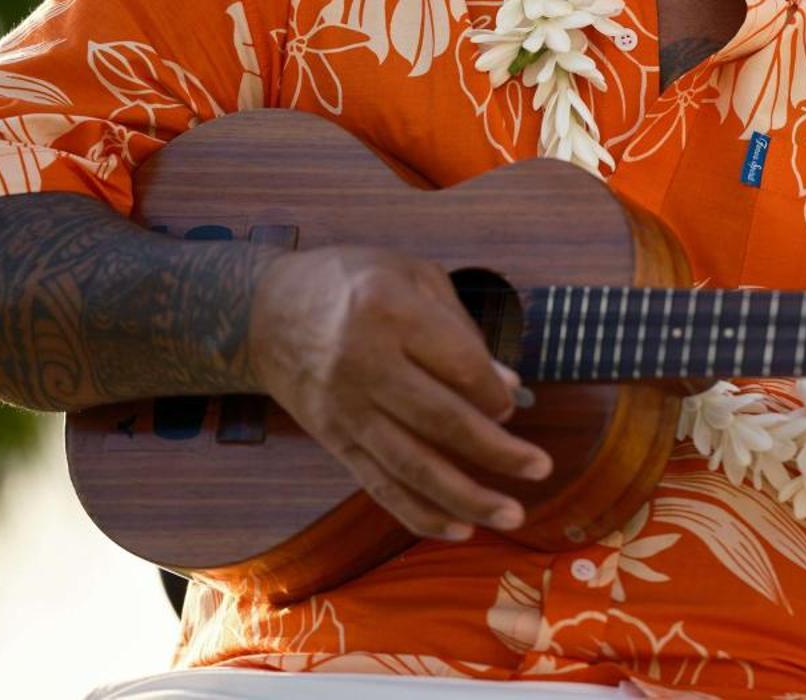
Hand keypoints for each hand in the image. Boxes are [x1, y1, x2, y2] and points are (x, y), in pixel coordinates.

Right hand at [245, 244, 550, 539]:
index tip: (513, 405)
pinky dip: (420, 513)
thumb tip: (508, 383)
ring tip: (512, 515)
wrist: (265, 311)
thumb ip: (461, 328)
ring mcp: (345, 408)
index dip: (494, 392)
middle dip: (496, 452)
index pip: (458, 364)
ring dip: (466, 497)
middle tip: (541, 469)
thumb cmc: (353, 283)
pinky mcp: (332, 440)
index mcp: (390, 311)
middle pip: (441, 420)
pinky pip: (380, 486)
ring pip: (412, 465)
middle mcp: (364, 363)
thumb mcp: (411, 277)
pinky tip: (459, 528)